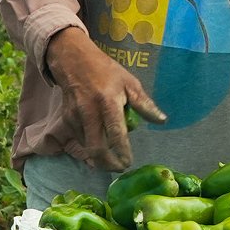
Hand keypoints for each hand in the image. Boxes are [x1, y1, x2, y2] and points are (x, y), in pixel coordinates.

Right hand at [45, 27, 165, 170]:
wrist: (74, 61)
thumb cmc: (106, 71)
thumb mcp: (130, 83)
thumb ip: (145, 104)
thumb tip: (162, 121)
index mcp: (108, 102)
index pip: (116, 133)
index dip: (122, 152)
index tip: (128, 163)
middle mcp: (90, 112)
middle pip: (96, 149)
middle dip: (107, 165)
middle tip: (119, 168)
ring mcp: (76, 117)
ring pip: (86, 147)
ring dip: (99, 156)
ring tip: (111, 155)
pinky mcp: (67, 120)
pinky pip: (80, 139)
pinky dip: (90, 146)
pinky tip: (99, 143)